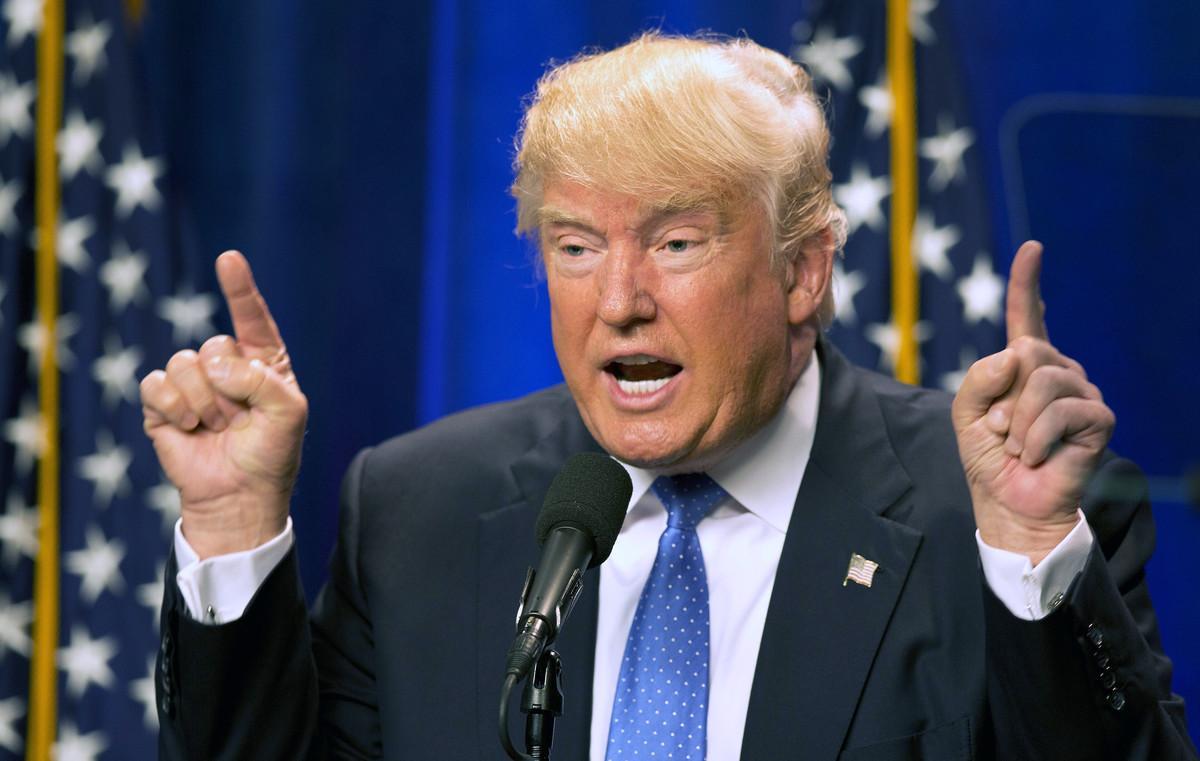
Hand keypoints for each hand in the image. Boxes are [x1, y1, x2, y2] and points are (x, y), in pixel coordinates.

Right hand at [140, 251, 307, 558]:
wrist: (239, 496)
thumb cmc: (271, 453)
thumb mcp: (288, 413)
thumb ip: (262, 380)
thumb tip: (214, 365)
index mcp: (263, 362)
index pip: (252, 318)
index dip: (239, 289)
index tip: (229, 259)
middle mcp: (227, 366)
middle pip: (215, 345)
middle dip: (228, 387)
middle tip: (237, 419)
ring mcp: (193, 384)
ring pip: (184, 364)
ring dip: (204, 402)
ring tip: (215, 427)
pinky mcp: (162, 403)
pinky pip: (156, 383)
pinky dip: (173, 407)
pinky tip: (188, 427)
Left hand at [951, 242, 1113, 564]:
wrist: (1010, 503)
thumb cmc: (990, 459)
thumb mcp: (966, 414)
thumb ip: (977, 378)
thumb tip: (1016, 354)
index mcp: (1024, 366)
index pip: (1028, 318)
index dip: (1027, 284)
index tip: (1032, 249)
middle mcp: (1058, 371)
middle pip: (1026, 350)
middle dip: (1001, 395)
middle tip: (1001, 431)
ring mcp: (1082, 392)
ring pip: (1040, 379)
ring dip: (1016, 422)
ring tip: (1018, 447)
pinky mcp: (1099, 418)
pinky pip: (1059, 411)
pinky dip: (1035, 438)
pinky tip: (1036, 456)